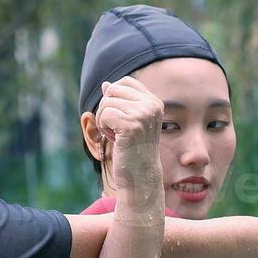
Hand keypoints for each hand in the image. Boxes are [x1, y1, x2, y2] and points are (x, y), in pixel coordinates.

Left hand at [96, 79, 164, 200]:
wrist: (140, 175)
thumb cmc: (132, 149)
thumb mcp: (128, 121)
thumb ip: (119, 101)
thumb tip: (105, 84)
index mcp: (154, 102)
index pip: (125, 81)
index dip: (113, 96)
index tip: (119, 116)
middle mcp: (152, 105)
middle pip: (113, 90)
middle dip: (107, 108)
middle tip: (116, 128)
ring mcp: (143, 114)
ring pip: (106, 102)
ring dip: (104, 120)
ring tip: (116, 135)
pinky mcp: (131, 125)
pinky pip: (104, 114)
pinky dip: (103, 127)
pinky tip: (114, 139)